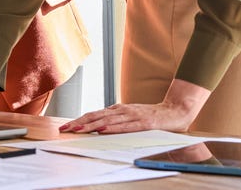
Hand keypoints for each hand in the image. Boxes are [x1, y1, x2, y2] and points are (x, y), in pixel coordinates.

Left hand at [59, 79, 209, 133]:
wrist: (175, 111)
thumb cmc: (152, 116)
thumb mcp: (130, 116)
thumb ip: (117, 119)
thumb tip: (99, 125)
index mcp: (118, 109)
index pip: (94, 114)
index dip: (79, 120)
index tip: (66, 126)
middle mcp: (123, 110)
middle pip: (96, 116)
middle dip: (79, 123)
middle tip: (65, 129)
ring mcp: (132, 115)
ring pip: (107, 121)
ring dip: (91, 126)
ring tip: (78, 130)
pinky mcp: (143, 123)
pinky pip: (125, 126)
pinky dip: (112, 128)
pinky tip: (103, 130)